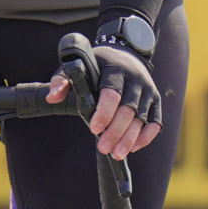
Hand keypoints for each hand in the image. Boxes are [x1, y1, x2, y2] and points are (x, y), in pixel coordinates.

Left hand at [45, 45, 162, 160]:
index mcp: (115, 69)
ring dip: (130, 138)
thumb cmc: (99, 64)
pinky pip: (155, 122)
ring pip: (142, 118)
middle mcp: (135, 79)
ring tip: (117, 154)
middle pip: (128, 109)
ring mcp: (147, 90)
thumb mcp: (79, 66)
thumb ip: (62, 80)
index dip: (104, 112)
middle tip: (104, 147)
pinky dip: (146, 136)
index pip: (112, 93)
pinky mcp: (155, 101)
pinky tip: (134, 148)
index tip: (94, 129)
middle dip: (116, 131)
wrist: (126, 54)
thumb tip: (52, 98)